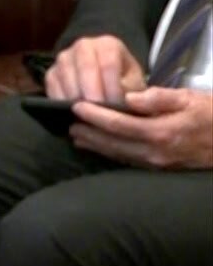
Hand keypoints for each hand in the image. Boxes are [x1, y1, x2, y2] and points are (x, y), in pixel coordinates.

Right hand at [44, 34, 146, 104]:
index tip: (116, 106)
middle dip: (92, 93)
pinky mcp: (51, 72)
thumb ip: (133, 92)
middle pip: (85, 67)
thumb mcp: (135, 83)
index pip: (108, 63)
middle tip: (99, 113)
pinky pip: (52, 86)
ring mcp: (64, 58)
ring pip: (66, 76)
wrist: (107, 79)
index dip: (111, 86)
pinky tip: (73, 113)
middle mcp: (83, 46)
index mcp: (108, 44)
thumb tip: (123, 103)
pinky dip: (62, 101)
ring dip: (77, 98)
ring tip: (88, 116)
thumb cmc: (124, 81)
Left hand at [71, 87, 212, 169]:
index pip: (119, 124)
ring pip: (119, 155)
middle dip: (89, 133)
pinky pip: (130, 160)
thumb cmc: (212, 114)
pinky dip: (112, 153)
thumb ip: (159, 98)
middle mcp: (157, 152)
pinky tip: (100, 147)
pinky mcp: (162, 168)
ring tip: (76, 135)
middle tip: (67, 123)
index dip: (95, 115)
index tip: (76, 106)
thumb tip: (129, 97)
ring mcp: (159, 163)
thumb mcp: (190, 98)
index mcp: (162, 132)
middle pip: (114, 143)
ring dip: (96, 145)